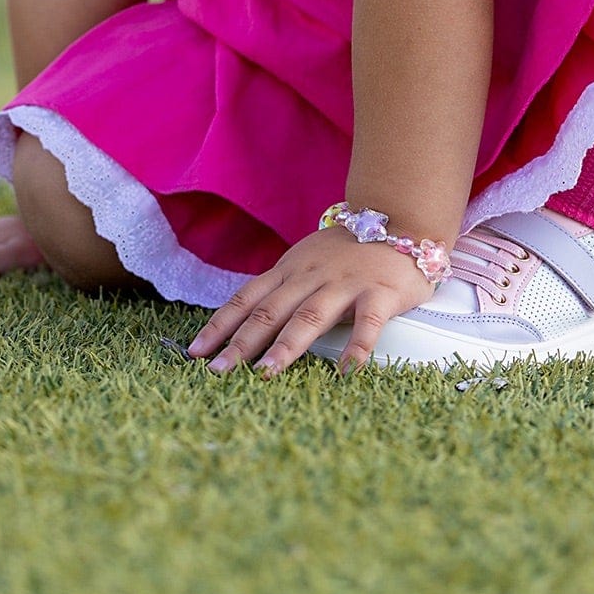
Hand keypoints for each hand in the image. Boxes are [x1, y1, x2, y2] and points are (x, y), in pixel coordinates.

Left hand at [185, 227, 437, 376]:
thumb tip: (244, 324)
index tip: (195, 352)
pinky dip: (357, 346)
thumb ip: (282, 290)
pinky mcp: (379, 293)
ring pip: (310, 316)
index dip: (220, 325)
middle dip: (241, 343)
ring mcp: (344, 283)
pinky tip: (347, 371)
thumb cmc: (347, 252)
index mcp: (289, 271)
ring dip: (286, 346)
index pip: (246, 299)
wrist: (398, 218)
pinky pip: (367, 322)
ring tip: (265, 374)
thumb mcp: (305, 263)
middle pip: (270, 311)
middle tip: (218, 372)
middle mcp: (310, 276)